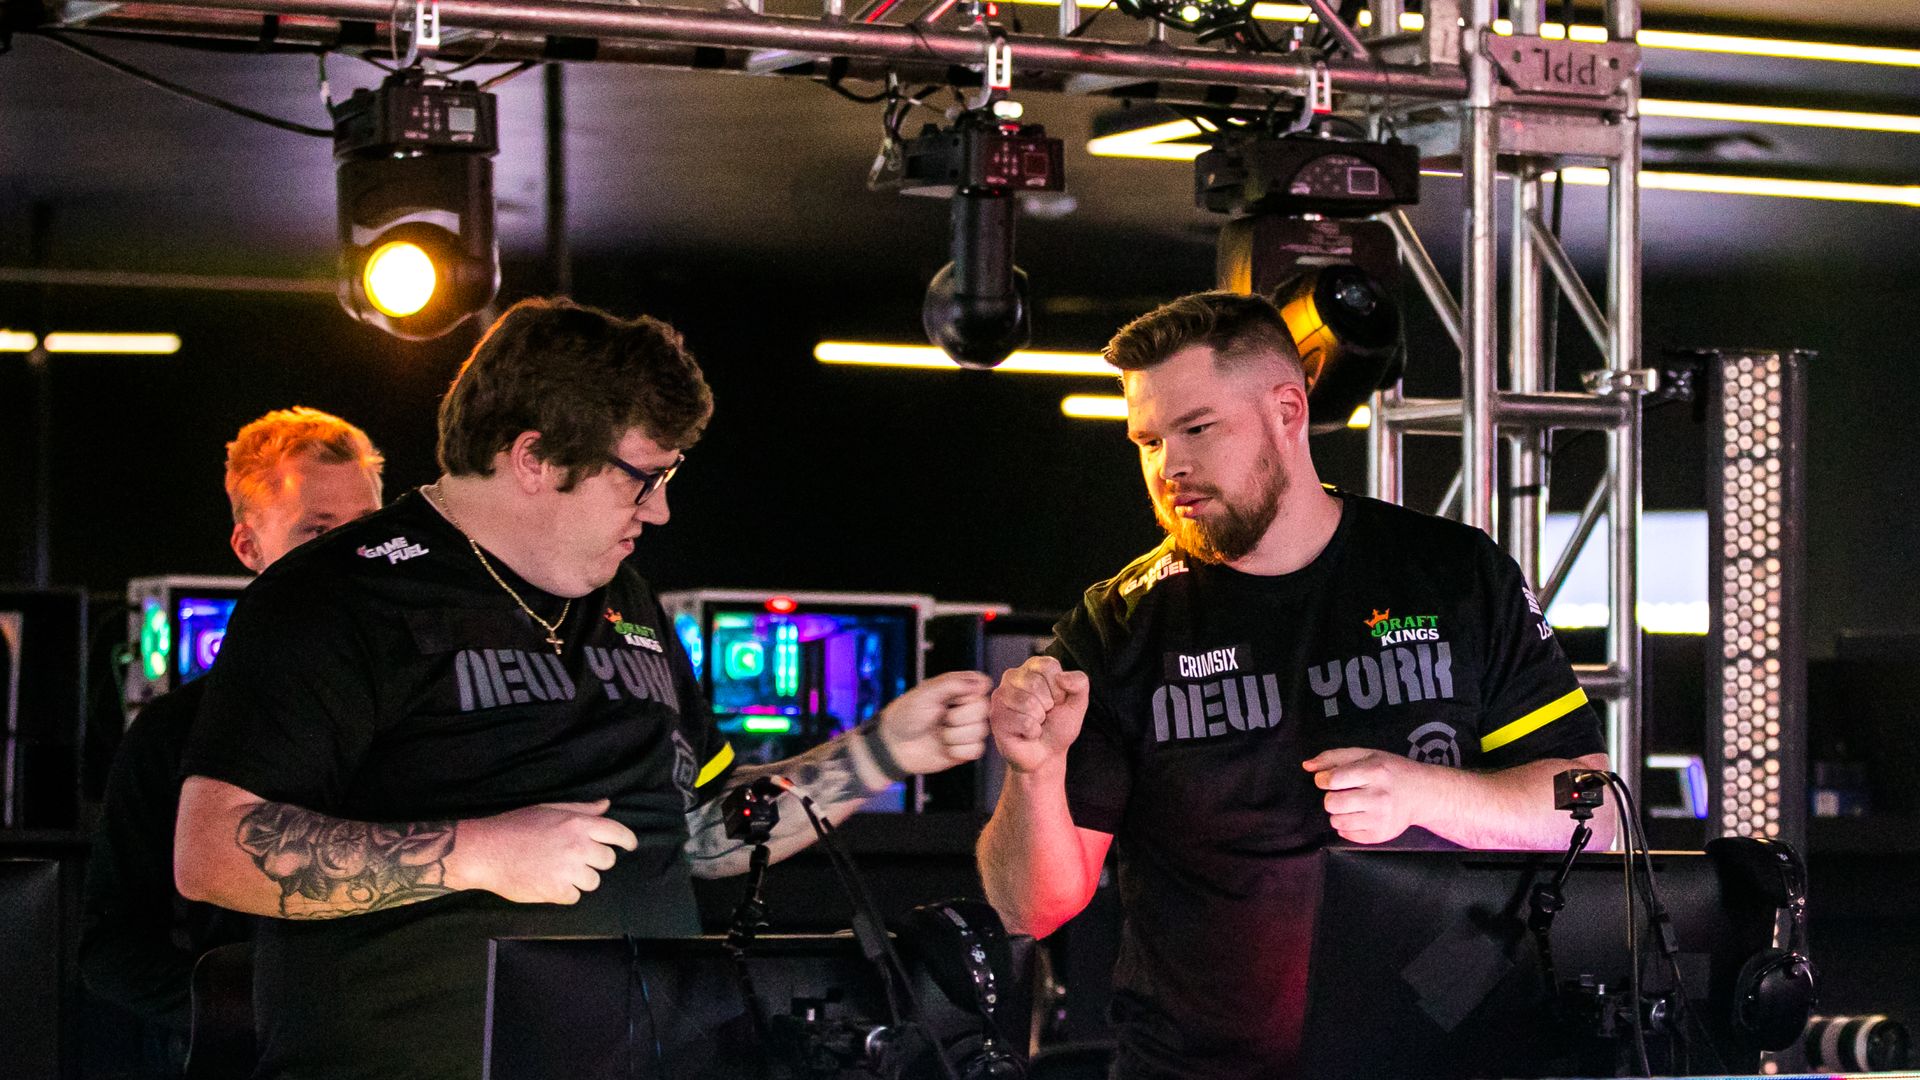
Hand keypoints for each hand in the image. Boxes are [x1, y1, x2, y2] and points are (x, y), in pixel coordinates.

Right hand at [446, 798, 638, 904]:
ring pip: (593, 881)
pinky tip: (549, 881)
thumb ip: (581, 810)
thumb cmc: (516, 826)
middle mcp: (578, 846)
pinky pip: (575, 896)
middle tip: (577, 859)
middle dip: (596, 860)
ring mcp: (569, 870)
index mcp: (578, 824)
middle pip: (608, 860)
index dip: (627, 840)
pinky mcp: (557, 891)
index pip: (617, 833)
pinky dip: (564, 892)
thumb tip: (606, 805)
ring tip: (558, 870)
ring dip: (580, 878)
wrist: (486, 850)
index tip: (630, 846)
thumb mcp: (549, 809)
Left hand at [872, 671, 993, 775]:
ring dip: (955, 735)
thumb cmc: (906, 714)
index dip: (972, 692)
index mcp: (959, 688)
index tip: (953, 698)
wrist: (894, 745)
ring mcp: (967, 729)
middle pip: (984, 709)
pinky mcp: (966, 749)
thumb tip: (981, 683)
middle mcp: (966, 707)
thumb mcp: (926, 693)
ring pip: (981, 731)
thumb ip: (953, 684)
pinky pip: (976, 750)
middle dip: (959, 717)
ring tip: (939, 734)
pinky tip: (945, 747)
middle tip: (942, 718)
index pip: (982, 684)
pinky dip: (958, 750)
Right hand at [988, 656, 1088, 774]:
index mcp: (1032, 667)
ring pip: (1028, 703)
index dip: (1059, 688)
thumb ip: (1080, 683)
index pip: (1048, 666)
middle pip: (1035, 683)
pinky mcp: (996, 716)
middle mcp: (1013, 677)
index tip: (1056, 700)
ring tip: (1035, 723)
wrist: (1046, 754)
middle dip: (1048, 705)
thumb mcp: (1077, 703)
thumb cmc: (1058, 726)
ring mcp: (1001, 696)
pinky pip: (1024, 722)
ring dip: (1039, 720)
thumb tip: (1062, 677)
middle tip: (1044, 714)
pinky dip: (1033, 732)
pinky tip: (1027, 733)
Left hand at [1303, 748, 1434, 844]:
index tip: (1326, 780)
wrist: (1422, 794)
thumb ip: (1334, 757)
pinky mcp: (1380, 835)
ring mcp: (1381, 819)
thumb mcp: (1366, 755)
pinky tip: (1359, 816)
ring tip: (1352, 805)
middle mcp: (1379, 796)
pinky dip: (1347, 825)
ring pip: (1336, 821)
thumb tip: (1307, 766)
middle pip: (1332, 803)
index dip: (1322, 780)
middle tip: (1342, 794)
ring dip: (1338, 813)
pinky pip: (1346, 835)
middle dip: (1330, 798)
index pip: (1333, 780)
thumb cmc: (1390, 771)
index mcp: (1374, 771)